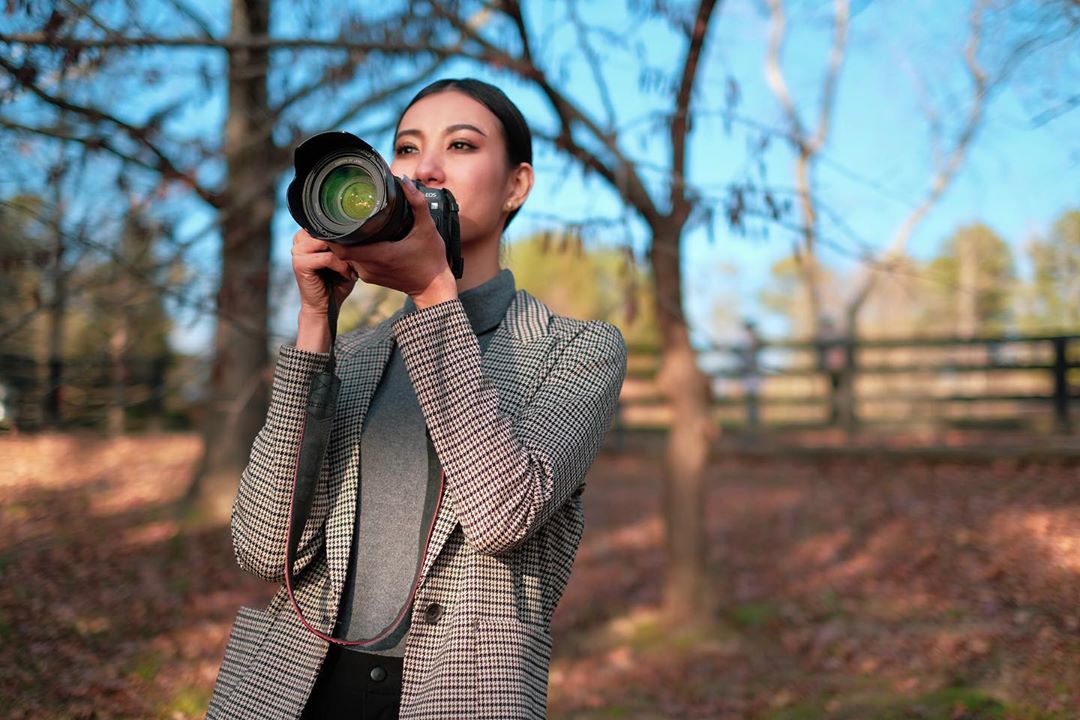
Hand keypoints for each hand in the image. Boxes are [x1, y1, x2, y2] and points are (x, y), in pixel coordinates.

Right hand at [291, 229, 357, 315]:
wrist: (325, 307)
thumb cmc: (336, 282)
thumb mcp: (344, 257)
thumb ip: (345, 242)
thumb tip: (359, 228)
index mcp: (307, 235)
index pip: (328, 222)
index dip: (345, 233)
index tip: (358, 247)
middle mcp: (299, 240)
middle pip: (328, 231)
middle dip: (346, 245)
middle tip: (356, 260)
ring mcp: (297, 252)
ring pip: (328, 243)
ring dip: (344, 256)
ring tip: (351, 268)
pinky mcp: (300, 264)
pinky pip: (327, 258)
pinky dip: (341, 266)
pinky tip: (347, 275)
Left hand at [339, 176, 457, 308]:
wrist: (434, 288)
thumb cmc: (432, 260)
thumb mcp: (428, 228)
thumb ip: (417, 202)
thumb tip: (405, 181)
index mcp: (381, 255)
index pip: (343, 249)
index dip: (332, 236)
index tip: (329, 219)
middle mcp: (370, 267)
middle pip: (340, 251)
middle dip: (336, 235)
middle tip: (335, 216)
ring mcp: (369, 275)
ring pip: (346, 257)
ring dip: (344, 243)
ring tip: (344, 225)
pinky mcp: (371, 278)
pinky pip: (354, 263)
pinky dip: (353, 251)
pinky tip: (357, 239)